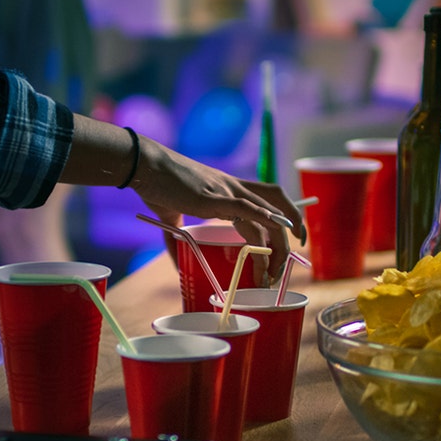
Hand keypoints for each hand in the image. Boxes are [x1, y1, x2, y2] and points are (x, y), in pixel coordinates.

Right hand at [130, 138, 304, 284]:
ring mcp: (226, 191)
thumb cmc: (157, 186)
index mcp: (230, 189)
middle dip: (288, 239)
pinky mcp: (214, 198)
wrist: (145, 166)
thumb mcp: (172, 216)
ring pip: (265, 215)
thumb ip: (177, 240)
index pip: (271, 197)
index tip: (295, 238)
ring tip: (270, 273)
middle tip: (283, 266)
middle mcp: (235, 187)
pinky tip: (279, 228)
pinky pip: (245, 208)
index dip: (289, 215)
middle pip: (277, 208)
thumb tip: (177, 265)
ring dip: (274, 247)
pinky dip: (265, 218)